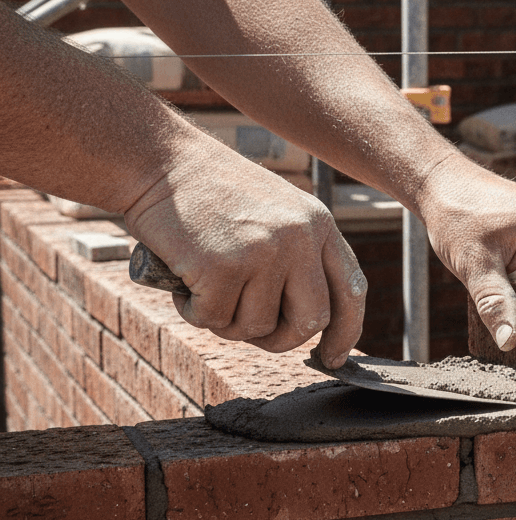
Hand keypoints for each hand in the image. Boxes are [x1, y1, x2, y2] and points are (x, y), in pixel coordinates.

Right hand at [123, 138, 363, 366]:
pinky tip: (184, 279)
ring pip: (258, 326)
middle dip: (281, 340)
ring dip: (226, 320)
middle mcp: (301, 238)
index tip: (333, 358)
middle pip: (311, 320)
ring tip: (206, 285)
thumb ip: (299, 255)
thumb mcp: (275, 212)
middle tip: (249, 332)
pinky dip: (194, 311)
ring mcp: (265, 252)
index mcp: (319, 224)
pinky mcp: (225, 267)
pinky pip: (214, 319)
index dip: (345, 331)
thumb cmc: (211, 193)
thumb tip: (310, 323)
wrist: (161, 161)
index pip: (351, 289)